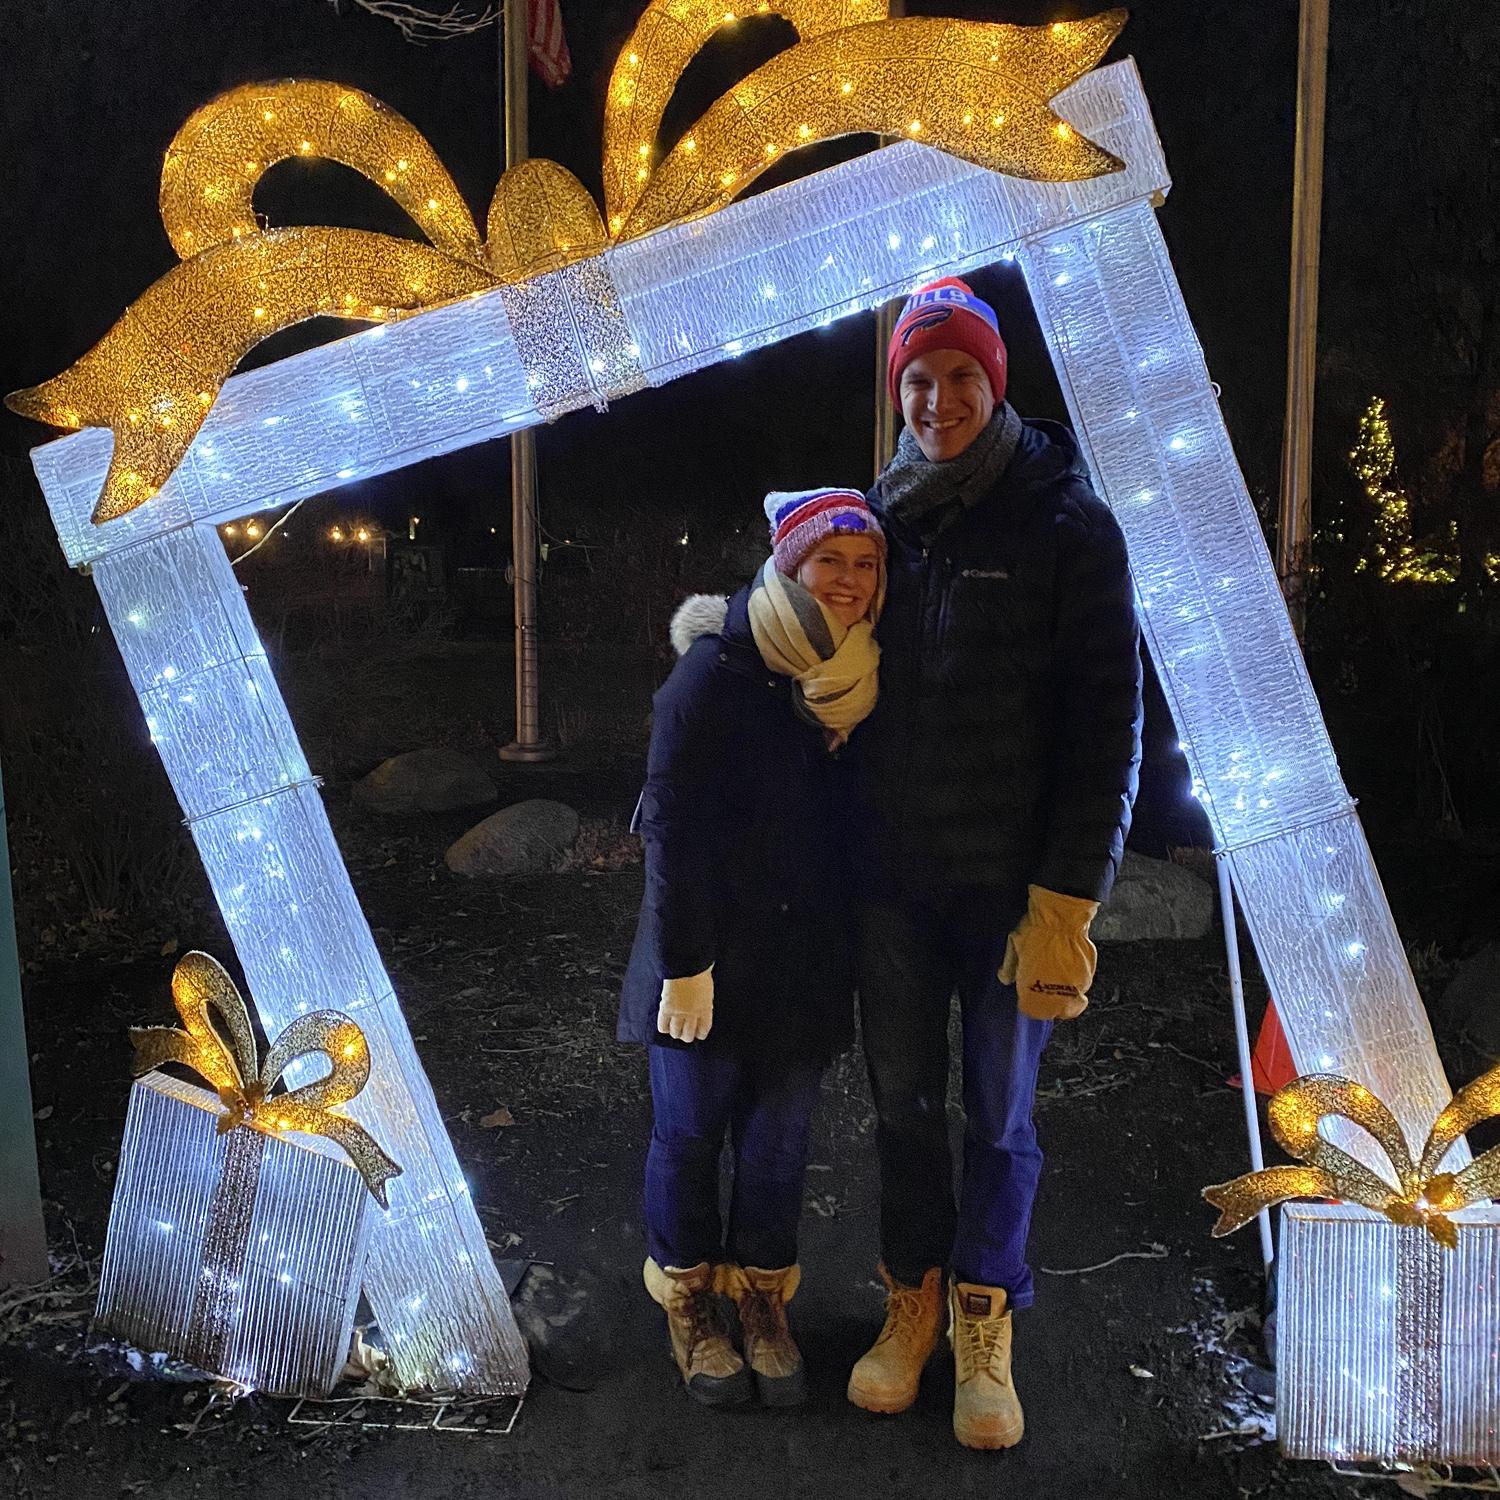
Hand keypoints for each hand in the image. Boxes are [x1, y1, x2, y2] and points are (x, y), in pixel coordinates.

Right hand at [658, 968, 713, 1042]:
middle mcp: (693, 1014)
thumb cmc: (699, 972)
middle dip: (686, 1035)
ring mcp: (679, 1013)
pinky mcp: (666, 1009)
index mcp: (706, 1009)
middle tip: (684, 1032)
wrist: (687, 964)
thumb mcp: (707, 990)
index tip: (697, 1034)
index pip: (703, 1030)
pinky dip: (663, 1027)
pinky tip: (665, 1023)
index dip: (699, 1034)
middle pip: (688, 1035)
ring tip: (674, 1028)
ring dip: (675, 1032)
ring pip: (676, 1033)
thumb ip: (704, 1003)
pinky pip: (663, 1026)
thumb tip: (701, 1010)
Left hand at [998, 885, 1099, 1021]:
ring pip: (1070, 1003)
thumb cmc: (1035, 931)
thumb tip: (1005, 978)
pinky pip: (1081, 988)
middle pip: (1052, 1012)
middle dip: (1048, 1006)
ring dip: (1064, 996)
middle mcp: (1053, 994)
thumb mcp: (1014, 946)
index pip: (1030, 1009)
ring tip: (1058, 979)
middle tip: (1045, 992)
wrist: (1061, 917)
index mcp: (1031, 989)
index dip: (1030, 1004)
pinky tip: (1069, 970)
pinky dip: (1076, 985)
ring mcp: (1073, 987)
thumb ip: (1010, 966)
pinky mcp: (1087, 977)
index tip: (1029, 997)